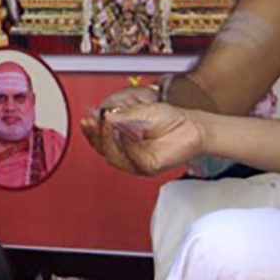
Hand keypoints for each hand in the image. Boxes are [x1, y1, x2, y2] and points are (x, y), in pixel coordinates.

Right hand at [91, 100, 207, 175]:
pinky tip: (125, 134)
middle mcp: (128, 153)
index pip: (99, 141)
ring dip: (111, 141)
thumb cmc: (170, 119)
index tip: (87, 121)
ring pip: (115, 157)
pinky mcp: (149, 166)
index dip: (91, 132)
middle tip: (97, 122)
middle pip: (104, 151)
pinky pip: (133, 159)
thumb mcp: (139, 112)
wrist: (192, 126)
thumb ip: (120, 117)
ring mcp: (138, 161)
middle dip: (98, 137)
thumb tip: (103, 118)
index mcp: (122, 141)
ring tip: (111, 125)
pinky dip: (127, 145)